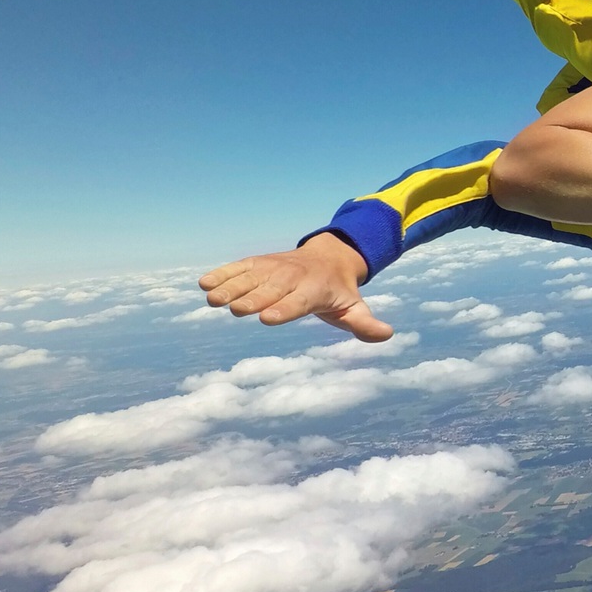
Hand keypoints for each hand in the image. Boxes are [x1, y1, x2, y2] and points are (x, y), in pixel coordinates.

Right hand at [198, 233, 393, 341]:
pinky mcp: (260, 263)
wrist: (330, 257)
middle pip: (270, 290)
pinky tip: (203, 283)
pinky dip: (223, 273)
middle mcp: (291, 278)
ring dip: (231, 286)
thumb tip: (387, 334)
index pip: (298, 302)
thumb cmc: (339, 291)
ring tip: (211, 298)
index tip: (267, 319)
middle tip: (236, 309)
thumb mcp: (354, 307)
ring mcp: (274, 268)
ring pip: (251, 277)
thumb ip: (365, 324)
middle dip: (254, 299)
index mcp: (314, 291)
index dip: (284, 309)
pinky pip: (240, 267)